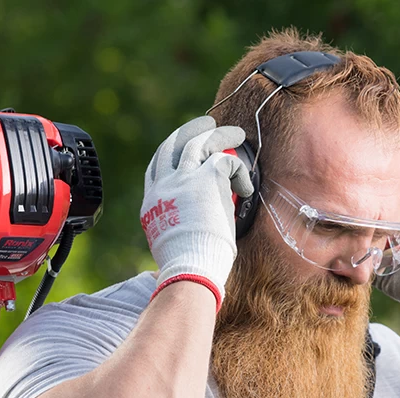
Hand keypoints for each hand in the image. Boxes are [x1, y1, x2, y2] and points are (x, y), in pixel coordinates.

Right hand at [141, 116, 253, 310]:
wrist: (190, 269)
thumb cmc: (188, 266)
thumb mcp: (172, 242)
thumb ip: (178, 224)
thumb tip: (195, 223)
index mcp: (152, 202)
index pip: (157, 167)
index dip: (172, 153)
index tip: (185, 150)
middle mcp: (164, 185)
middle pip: (174, 145)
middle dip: (190, 131)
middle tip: (206, 125)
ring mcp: (184, 178)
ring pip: (200, 142)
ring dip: (219, 134)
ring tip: (236, 133)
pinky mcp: (207, 177)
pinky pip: (227, 160)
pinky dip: (240, 171)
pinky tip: (247, 187)